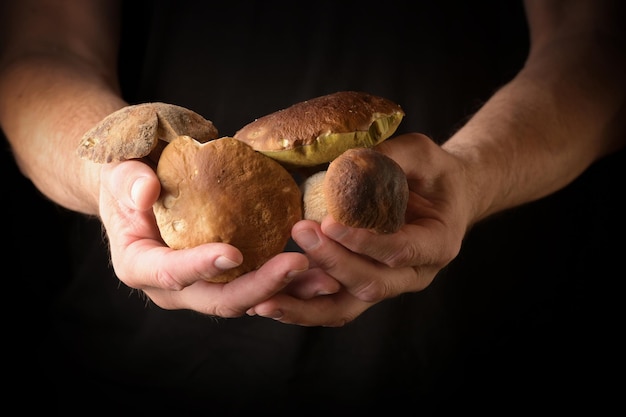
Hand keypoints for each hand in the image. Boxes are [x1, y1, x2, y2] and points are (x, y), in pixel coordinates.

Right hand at [98, 160, 309, 316]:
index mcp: (139, 265)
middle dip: (260, 286)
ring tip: (327, 276)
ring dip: (286, 291)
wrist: (140, 187)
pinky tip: (322, 269)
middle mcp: (172, 287)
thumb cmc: (127, 175)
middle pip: (218, 298)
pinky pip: (258, 284)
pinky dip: (289, 281)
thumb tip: (147, 192)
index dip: (200, 266)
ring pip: (246, 299)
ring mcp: (202, 285)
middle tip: (299, 264)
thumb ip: (129, 180)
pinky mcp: (226, 277)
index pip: (169, 273)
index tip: (233, 252)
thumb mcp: (120, 170)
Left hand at [248, 133, 472, 325]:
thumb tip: (346, 156)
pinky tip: (268, 300)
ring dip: (306, 303)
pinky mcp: (360, 287)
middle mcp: (413, 274)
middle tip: (300, 231)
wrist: (442, 199)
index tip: (330, 222)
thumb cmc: (435, 175)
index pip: (401, 251)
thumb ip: (394, 156)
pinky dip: (301, 305)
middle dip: (332, 262)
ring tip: (267, 297)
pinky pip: (330, 304)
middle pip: (371, 284)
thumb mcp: (423, 155)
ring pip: (346, 307)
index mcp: (437, 244)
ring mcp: (386, 285)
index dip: (365, 242)